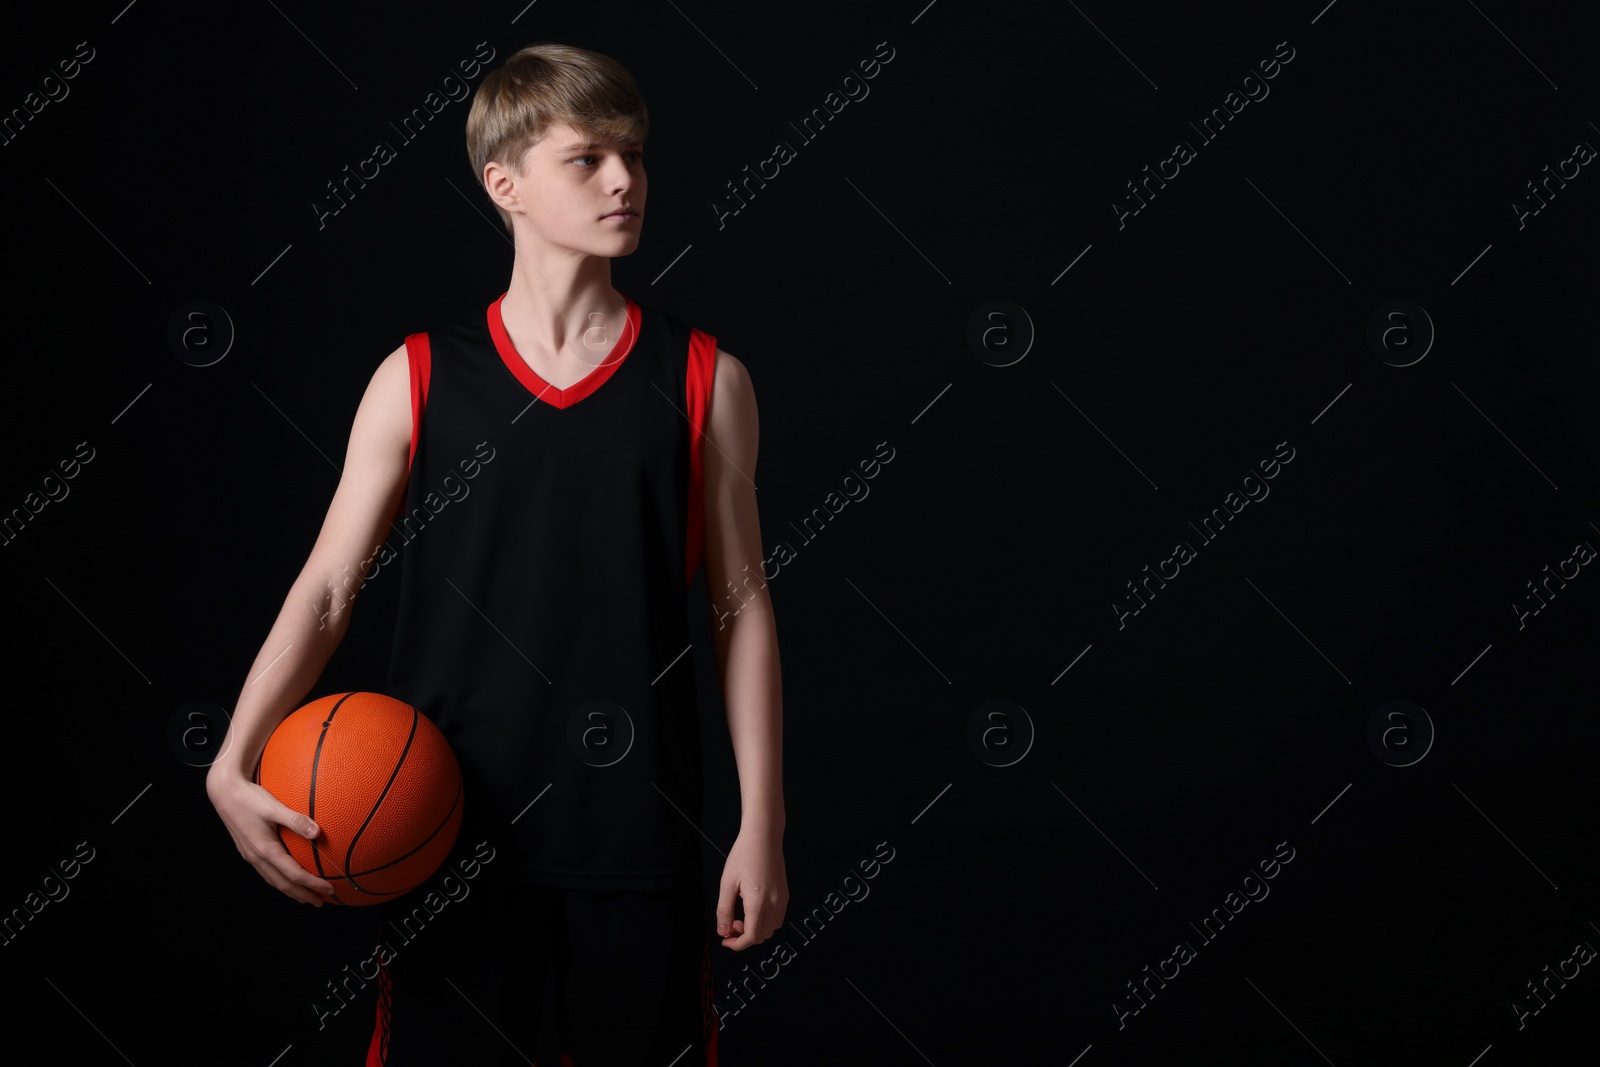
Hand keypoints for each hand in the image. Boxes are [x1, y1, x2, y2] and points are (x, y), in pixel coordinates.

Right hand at [206, 766, 336, 905]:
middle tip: (321, 902)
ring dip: (291, 891)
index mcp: (265, 849)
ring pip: (273, 881)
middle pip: (283, 884)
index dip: (312, 883)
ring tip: (306, 897)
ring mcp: (250, 856)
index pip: (293, 874)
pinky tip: (286, 879)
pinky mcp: (247, 851)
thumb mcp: (274, 807)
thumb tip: (319, 833)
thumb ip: (296, 821)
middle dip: (303, 894)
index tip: (329, 889)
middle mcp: (256, 857)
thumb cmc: (250, 798)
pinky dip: (280, 881)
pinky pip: (266, 873)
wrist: (224, 792)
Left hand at [716, 825, 786, 949]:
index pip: (751, 937)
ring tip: (740, 916)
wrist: (764, 836)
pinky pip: (777, 919)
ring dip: (755, 931)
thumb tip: (723, 932)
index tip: (725, 940)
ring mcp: (782, 899)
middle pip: (761, 936)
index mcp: (758, 902)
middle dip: (744, 937)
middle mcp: (774, 904)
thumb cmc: (743, 855)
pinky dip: (765, 923)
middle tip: (729, 924)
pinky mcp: (785, 894)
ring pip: (771, 929)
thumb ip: (724, 910)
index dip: (736, 944)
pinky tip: (753, 911)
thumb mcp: (727, 883)